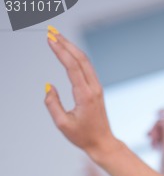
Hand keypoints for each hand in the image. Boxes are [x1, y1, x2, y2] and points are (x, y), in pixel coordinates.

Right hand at [45, 31, 121, 161]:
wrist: (102, 142)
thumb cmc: (84, 136)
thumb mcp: (63, 124)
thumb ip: (53, 104)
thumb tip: (48, 87)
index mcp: (85, 96)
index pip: (72, 67)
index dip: (60, 51)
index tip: (50, 40)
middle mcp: (93, 89)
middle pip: (80, 59)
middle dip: (65, 44)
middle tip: (52, 32)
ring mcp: (97, 88)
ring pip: (85, 62)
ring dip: (72, 48)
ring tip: (58, 38)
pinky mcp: (97, 90)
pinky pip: (87, 68)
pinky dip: (77, 57)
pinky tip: (70, 52)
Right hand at [148, 110, 163, 175]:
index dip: (163, 112)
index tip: (155, 114)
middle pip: (162, 122)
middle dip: (155, 128)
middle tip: (152, 137)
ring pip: (158, 130)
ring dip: (153, 135)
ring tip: (153, 144)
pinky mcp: (163, 145)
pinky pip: (156, 138)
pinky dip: (153, 141)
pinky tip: (154, 148)